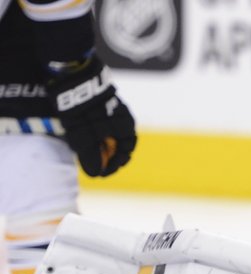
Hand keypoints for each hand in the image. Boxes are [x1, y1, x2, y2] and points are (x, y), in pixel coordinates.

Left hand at [48, 54, 135, 176]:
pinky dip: (99, 129)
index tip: (100, 174)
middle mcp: (124, 116)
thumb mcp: (81, 132)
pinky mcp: (102, 96)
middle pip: (121, 142)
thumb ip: (90, 154)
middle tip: (96, 164)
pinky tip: (88, 128)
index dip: (112, 166)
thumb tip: (95, 173)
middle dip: (110, 155)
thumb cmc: (79, 102)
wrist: (70, 68)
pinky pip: (105, 118)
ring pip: (113, 130)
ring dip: (104, 142)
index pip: (124, 153)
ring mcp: (113, 104)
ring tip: (91, 148)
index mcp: (124, 126)